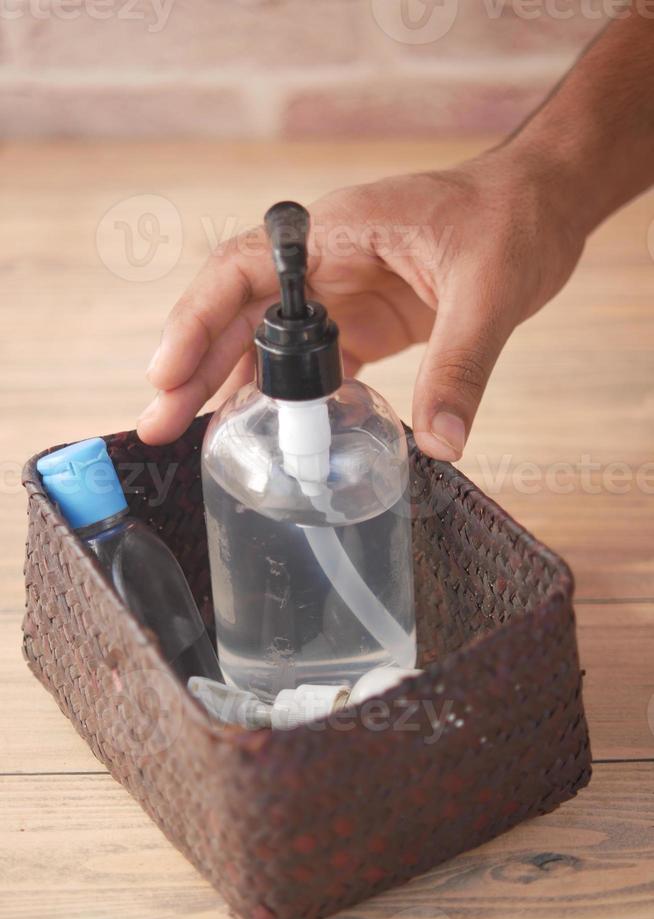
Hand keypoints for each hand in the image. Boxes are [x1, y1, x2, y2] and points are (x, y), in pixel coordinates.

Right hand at [138, 144, 584, 459]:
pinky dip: (287, 399)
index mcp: (336, 234)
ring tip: (197, 441)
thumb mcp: (489, 289)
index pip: (242, 271)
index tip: (168, 373)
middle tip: (159, 426)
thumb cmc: (510, 219)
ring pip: (268, 345)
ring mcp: (341, 296)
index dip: (197, 319)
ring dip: (232, 390)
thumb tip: (441, 443)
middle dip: (195, 369)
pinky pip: (313, 366)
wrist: (539, 207)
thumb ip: (461, 365)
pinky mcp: (364, 325)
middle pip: (239, 316)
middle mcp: (325, 265)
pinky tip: (269, 434)